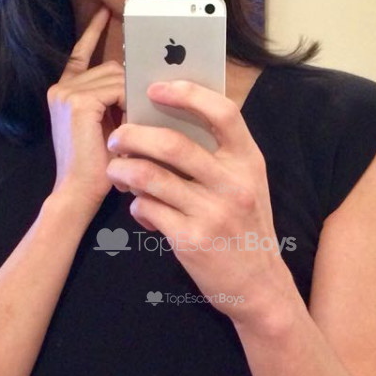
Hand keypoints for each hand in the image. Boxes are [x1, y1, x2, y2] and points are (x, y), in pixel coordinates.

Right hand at [46, 7, 124, 212]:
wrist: (78, 192)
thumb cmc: (99, 167)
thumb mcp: (109, 125)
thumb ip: (116, 99)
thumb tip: (142, 80)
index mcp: (65, 91)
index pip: (82, 53)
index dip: (94, 31)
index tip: (106, 13)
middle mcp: (62, 87)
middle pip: (112, 67)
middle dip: (129, 87)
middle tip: (135, 114)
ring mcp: (66, 92)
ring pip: (117, 76)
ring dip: (131, 99)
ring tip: (129, 125)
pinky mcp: (77, 100)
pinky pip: (117, 88)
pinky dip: (127, 105)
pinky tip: (124, 123)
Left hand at [104, 80, 294, 320]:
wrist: (260, 287)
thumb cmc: (247, 229)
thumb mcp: (247, 185)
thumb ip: (219, 156)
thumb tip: (167, 123)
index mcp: (248, 161)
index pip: (223, 113)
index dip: (187, 94)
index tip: (155, 88)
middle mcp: (233, 184)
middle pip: (173, 144)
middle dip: (134, 135)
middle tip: (116, 137)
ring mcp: (212, 213)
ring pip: (151, 177)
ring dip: (123, 170)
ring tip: (116, 170)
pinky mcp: (191, 240)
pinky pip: (148, 210)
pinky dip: (136, 205)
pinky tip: (139, 208)